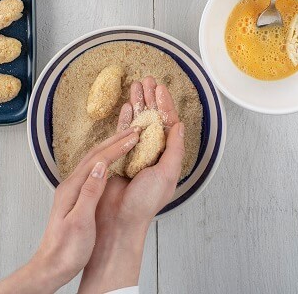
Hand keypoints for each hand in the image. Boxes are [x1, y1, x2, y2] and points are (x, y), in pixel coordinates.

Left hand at [0, 127, 139, 293]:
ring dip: (110, 148)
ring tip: (126, 139)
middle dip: (115, 141)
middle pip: (94, 155)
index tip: (133, 137)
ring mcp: (72, 190)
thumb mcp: (80, 222)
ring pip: (93, 160)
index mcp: (72, 189)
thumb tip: (101, 166)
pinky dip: (105, 160)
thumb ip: (90, 192)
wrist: (51, 267)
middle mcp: (70, 185)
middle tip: (133, 131)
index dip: (117, 147)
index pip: (98, 160)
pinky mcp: (75, 197)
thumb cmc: (66, 250)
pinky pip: (92, 170)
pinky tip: (112, 161)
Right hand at [99, 77, 184, 227]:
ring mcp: (134, 150)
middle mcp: (151, 150)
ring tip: (136, 83)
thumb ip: (174, 148)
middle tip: (148, 78)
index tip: (160, 88)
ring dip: (138, 101)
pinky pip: (121, 130)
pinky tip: (127, 104)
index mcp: (165, 154)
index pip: (167, 123)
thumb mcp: (167, 173)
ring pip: (137, 119)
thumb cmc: (145, 201)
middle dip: (150, 97)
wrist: (118, 218)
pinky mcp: (117, 153)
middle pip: (152, 116)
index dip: (164, 104)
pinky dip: (124, 116)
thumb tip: (180, 125)